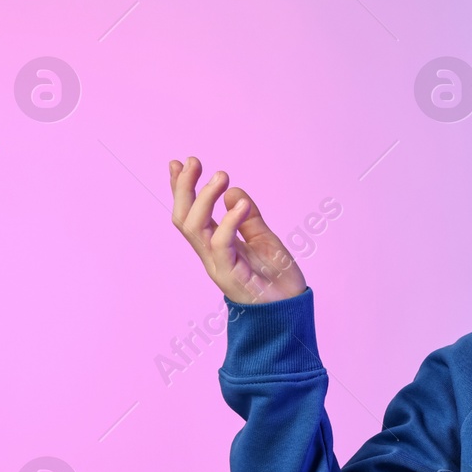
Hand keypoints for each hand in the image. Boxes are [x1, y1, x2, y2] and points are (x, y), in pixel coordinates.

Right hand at [168, 156, 307, 305]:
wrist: (293, 310)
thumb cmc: (278, 279)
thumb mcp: (265, 239)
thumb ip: (248, 218)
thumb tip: (232, 191)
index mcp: (216, 245)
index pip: (191, 213)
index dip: (181, 189)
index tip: (179, 162)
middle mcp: (211, 254)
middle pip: (184, 218)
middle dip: (184, 188)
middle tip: (193, 161)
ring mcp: (218, 265)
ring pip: (195, 228)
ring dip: (203, 198)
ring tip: (221, 176)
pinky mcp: (230, 276)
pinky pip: (221, 245)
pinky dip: (228, 222)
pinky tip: (239, 203)